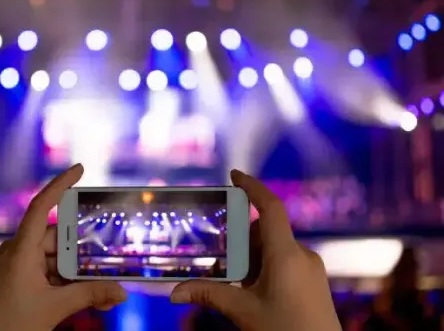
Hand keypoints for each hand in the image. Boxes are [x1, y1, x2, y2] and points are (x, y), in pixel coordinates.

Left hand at [0, 164, 126, 330]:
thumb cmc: (7, 324)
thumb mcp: (54, 308)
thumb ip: (90, 295)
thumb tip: (121, 292)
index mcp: (22, 249)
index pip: (42, 206)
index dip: (61, 184)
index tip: (80, 169)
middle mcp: (19, 250)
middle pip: (59, 239)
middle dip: (84, 253)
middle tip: (110, 259)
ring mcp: (18, 264)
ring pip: (56, 259)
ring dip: (77, 273)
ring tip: (103, 288)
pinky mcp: (19, 277)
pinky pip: (48, 271)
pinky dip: (66, 281)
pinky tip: (86, 294)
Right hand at [170, 170, 340, 330]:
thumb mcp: (243, 312)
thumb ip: (209, 295)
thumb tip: (174, 293)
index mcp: (286, 254)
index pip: (271, 207)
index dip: (252, 186)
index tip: (234, 175)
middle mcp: (301, 255)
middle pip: (266, 231)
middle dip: (240, 236)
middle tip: (215, 245)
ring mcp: (310, 269)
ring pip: (274, 249)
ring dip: (251, 255)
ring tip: (229, 271)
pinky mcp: (312, 283)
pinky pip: (284, 262)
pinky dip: (264, 266)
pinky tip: (249, 286)